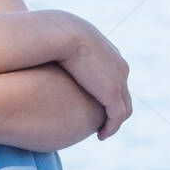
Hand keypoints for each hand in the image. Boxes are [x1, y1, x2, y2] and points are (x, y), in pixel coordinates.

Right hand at [57, 14, 131, 140]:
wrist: (59, 33)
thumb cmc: (51, 34)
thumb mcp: (58, 37)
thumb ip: (59, 47)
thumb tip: (46, 52)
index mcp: (108, 52)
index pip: (115, 76)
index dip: (105, 92)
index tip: (92, 102)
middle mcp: (119, 66)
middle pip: (123, 94)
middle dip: (113, 109)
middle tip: (100, 122)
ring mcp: (118, 80)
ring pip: (123, 108)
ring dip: (114, 122)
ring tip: (101, 132)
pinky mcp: (113, 93)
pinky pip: (117, 117)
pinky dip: (111, 128)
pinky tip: (101, 135)